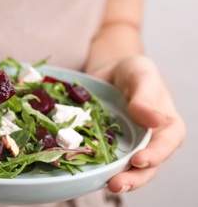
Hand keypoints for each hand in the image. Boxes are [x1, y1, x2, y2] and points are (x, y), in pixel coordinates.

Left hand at [101, 55, 184, 192]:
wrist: (110, 70)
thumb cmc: (133, 71)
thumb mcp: (142, 77)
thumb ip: (146, 97)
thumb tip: (157, 120)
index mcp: (167, 126)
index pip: (165, 145)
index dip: (154, 156)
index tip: (139, 160)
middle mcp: (150, 141)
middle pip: (147, 166)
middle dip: (134, 177)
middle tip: (117, 184)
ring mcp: (129, 145)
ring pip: (127, 168)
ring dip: (119, 179)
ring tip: (106, 185)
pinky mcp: (109, 145)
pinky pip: (105, 158)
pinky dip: (98, 166)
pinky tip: (87, 171)